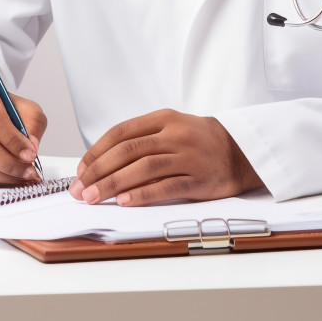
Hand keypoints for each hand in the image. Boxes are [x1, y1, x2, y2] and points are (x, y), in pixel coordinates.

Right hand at [0, 85, 46, 186]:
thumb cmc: (8, 115)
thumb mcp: (27, 111)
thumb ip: (33, 124)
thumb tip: (31, 147)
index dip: (13, 140)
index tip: (30, 155)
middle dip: (9, 163)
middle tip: (29, 172)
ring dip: (1, 177)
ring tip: (21, 178)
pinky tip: (6, 181)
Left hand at [68, 109, 263, 205]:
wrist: (241, 150)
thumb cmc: (198, 141)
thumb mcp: (171, 127)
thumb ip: (142, 139)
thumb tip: (100, 162)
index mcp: (164, 118)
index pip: (122, 132)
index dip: (97, 151)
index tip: (81, 169)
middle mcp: (175, 134)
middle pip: (128, 151)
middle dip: (98, 171)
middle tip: (80, 189)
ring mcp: (189, 156)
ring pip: (144, 168)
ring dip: (113, 184)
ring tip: (93, 198)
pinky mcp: (200, 179)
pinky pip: (167, 187)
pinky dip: (143, 194)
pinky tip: (125, 202)